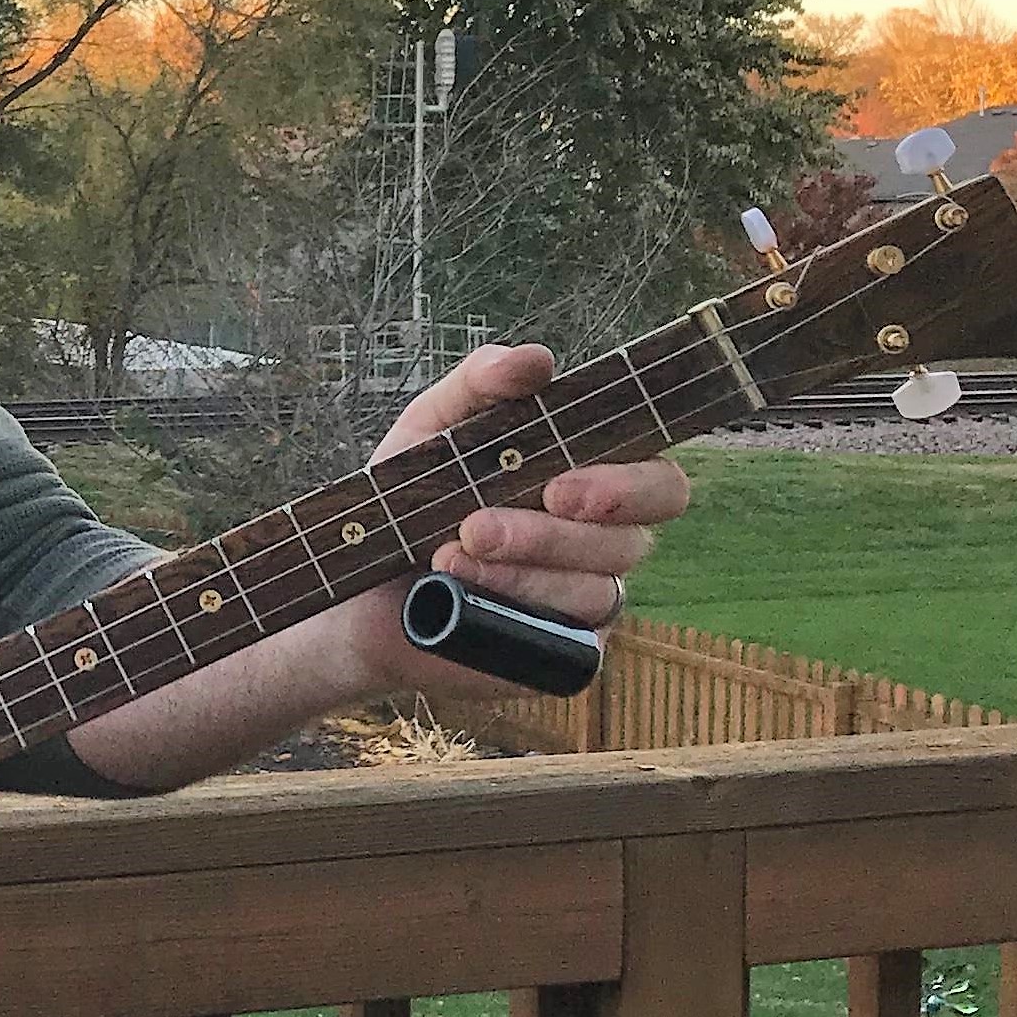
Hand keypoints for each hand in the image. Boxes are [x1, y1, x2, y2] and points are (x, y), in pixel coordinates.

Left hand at [339, 341, 691, 704]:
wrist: (356, 594)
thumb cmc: (408, 503)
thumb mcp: (432, 430)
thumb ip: (480, 386)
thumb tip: (536, 362)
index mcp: (594, 482)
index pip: (660, 483)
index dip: (631, 486)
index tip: (560, 486)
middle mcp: (604, 544)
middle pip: (634, 539)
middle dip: (558, 534)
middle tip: (481, 525)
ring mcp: (587, 603)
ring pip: (595, 589)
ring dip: (518, 569)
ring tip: (446, 554)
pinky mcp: (562, 655)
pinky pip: (569, 638)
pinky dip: (514, 610)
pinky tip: (461, 596)